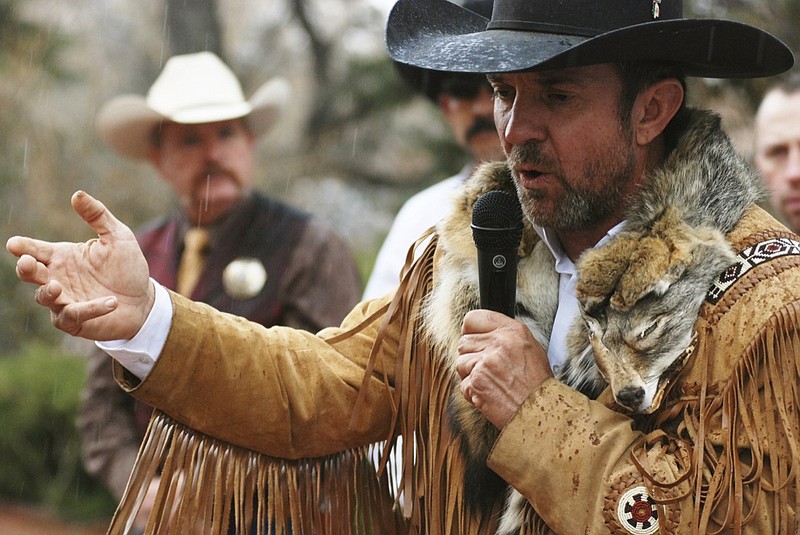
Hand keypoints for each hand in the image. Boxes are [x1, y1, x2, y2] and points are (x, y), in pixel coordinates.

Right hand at [6, 191, 153, 340]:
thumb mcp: (118, 236)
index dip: (23, 247)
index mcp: (62, 256)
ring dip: (49, 292)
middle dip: (26, 269)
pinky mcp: (76, 321)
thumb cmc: (127, 267)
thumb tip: (77, 194)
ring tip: (57, 286)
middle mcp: (58, 278)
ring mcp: (64, 301)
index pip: (35, 249)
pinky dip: (91, 309)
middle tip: (28, 264)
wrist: (144, 299)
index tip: (14, 244)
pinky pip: (75, 315)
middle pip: (31, 274)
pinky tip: (111, 302)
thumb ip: (98, 216)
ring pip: (45, 298)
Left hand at [456, 310, 552, 427]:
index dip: (470, 330)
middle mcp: (498, 343)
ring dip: (470, 375)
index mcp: (512, 331)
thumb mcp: (530, 347)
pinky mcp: (476, 382)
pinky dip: (473, 392)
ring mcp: (485, 362)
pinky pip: (463, 384)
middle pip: (464, 342)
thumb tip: (483, 333)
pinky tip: (490, 394)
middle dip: (471, 356)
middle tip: (487, 369)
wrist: (541, 411)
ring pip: (461, 363)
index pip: (474, 318)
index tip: (472, 338)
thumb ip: (506, 335)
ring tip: (491, 383)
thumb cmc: (537, 383)